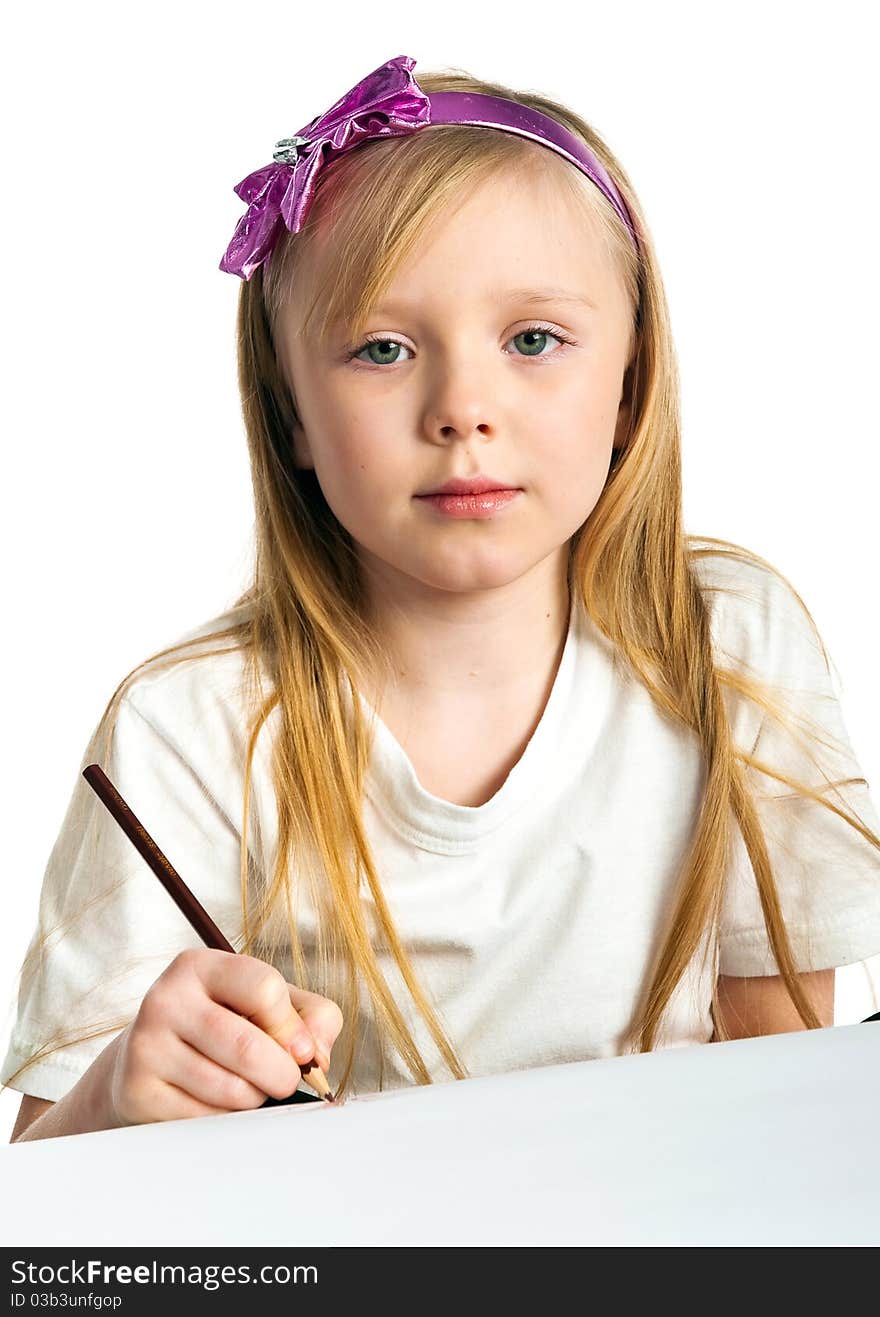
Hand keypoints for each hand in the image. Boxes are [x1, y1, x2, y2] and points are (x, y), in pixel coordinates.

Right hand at [101, 948, 343, 1126]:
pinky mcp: (137, 1091)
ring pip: (232, 1090)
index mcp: (201, 966)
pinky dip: (226, 1119)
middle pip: (248, 1047)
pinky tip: (215, 1103)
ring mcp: (146, 1045)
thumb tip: (315, 1056)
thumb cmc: (222, 1027)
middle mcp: (167, 998)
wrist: (145, 1062)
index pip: (264, 988)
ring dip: (255, 1099)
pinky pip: (207, 1119)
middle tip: (284, 1081)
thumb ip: (312, 1017)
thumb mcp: (267, 1005)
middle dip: (282, 1074)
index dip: (293, 1028)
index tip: (300, 1050)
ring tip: (246, 1087)